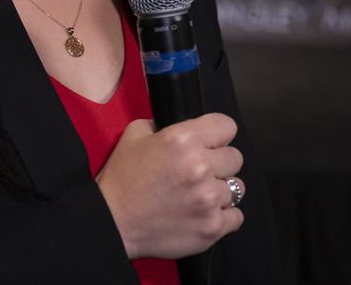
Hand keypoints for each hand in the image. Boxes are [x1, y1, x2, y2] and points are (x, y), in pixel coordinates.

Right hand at [96, 113, 244, 258]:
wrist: (113, 222)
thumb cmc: (122, 180)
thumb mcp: (134, 135)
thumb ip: (163, 125)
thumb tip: (185, 127)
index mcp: (183, 139)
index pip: (227, 126)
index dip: (217, 133)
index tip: (211, 141)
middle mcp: (199, 166)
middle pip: (235, 157)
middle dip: (218, 162)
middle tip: (199, 171)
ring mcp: (209, 199)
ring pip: (237, 187)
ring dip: (219, 190)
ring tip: (197, 194)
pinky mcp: (212, 226)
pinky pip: (236, 216)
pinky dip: (222, 215)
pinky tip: (202, 212)